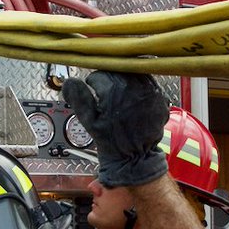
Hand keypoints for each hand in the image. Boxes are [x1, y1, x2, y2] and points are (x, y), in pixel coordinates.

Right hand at [61, 71, 168, 187]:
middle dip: (109, 81)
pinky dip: (138, 86)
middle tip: (105, 95)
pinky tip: (133, 99)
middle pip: (116, 71)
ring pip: (132, 72)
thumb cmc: (111, 141)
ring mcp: (149, 90)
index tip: (94, 94)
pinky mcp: (159, 96)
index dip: (93, 84)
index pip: (99, 74)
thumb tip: (68, 82)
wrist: (136, 157)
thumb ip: (79, 99)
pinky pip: (147, 81)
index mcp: (114, 90)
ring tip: (120, 96)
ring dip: (124, 80)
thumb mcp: (89, 121)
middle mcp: (134, 86)